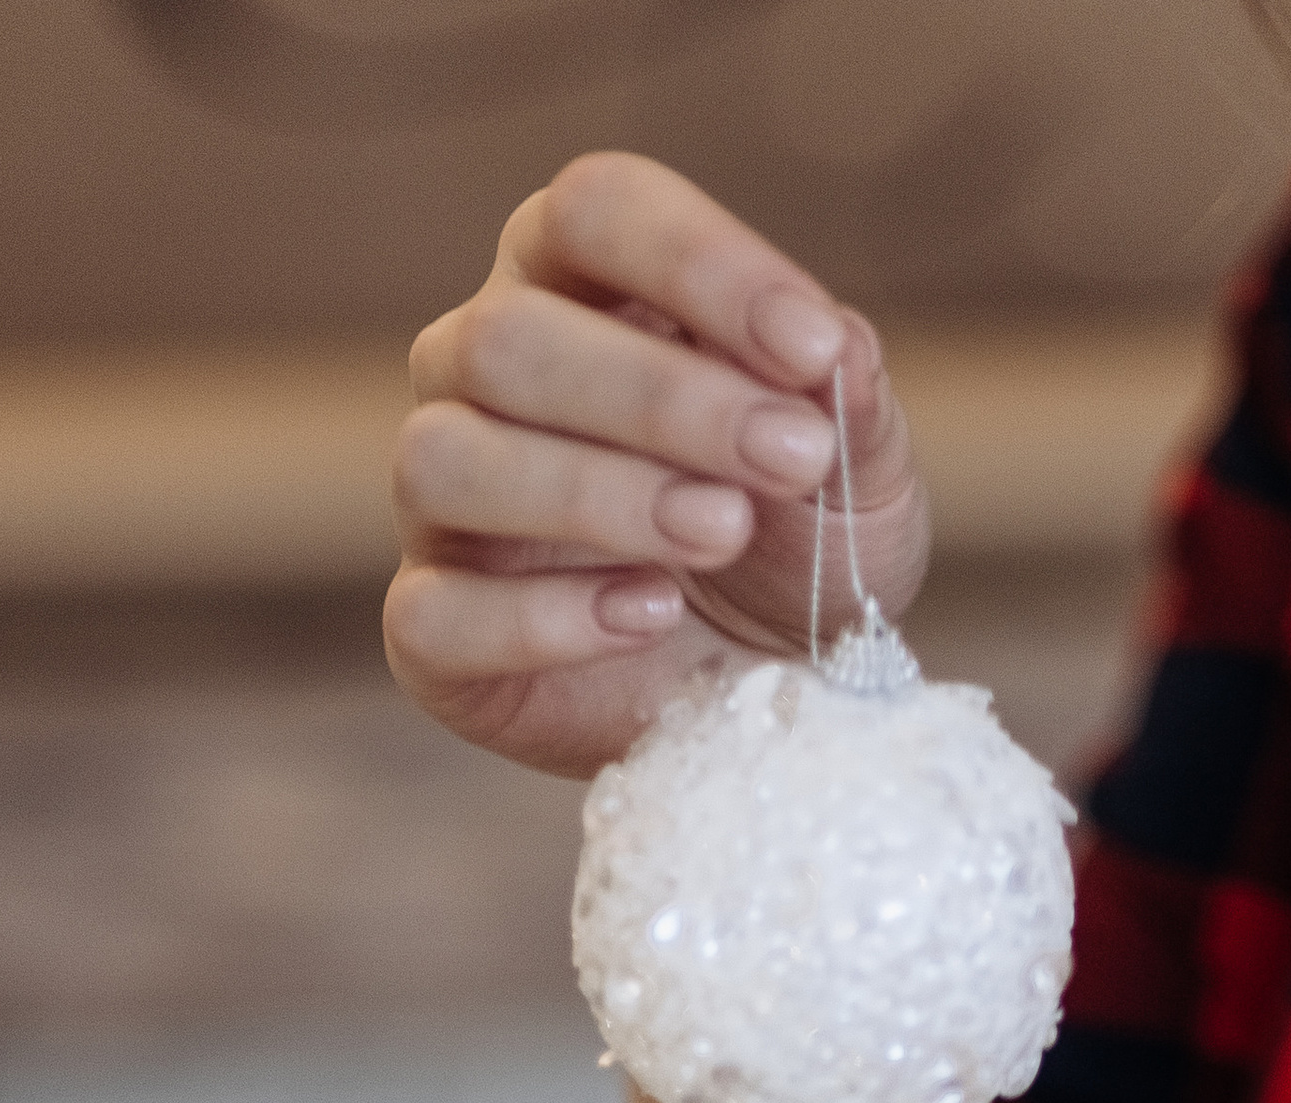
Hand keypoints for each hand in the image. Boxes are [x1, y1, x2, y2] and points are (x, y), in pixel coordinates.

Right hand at [386, 152, 930, 778]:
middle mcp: (482, 373)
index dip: (699, 264)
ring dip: (597, 495)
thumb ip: (847, 404)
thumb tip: (838, 351)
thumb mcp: (856, 476)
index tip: (813, 350)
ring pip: (448, 458)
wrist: (776, 702)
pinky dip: (547, 620)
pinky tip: (652, 616)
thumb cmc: (798, 553)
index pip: (593, 211)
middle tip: (790, 459)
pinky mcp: (434, 635)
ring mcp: (444, 506)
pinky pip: (435, 614)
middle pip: (510, 336)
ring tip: (724, 533)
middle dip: (663, 397)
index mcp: (578, 286)